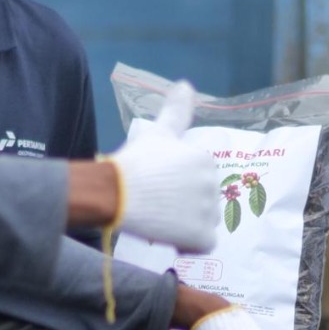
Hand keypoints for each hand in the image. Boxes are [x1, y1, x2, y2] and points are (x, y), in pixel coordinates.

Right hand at [107, 81, 218, 251]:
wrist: (115, 192)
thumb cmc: (134, 162)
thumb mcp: (157, 132)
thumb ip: (176, 110)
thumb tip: (185, 84)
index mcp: (205, 159)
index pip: (199, 179)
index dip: (179, 185)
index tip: (159, 186)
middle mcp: (213, 183)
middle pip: (204, 201)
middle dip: (184, 205)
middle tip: (156, 203)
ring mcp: (210, 210)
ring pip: (205, 222)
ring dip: (187, 225)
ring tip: (160, 219)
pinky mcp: (202, 235)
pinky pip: (204, 245)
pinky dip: (188, 244)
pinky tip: (169, 236)